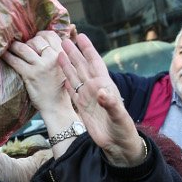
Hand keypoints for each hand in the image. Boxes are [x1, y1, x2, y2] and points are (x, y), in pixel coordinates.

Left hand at [2, 31, 70, 117]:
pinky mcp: (30, 75)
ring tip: (9, 45)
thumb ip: (58, 54)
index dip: (40, 35)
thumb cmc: (59, 87)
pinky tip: (3, 55)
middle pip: (36, 40)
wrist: (57, 106)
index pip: (50, 35)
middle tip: (22, 47)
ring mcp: (41, 66)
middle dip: (28, 42)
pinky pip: (16, 61)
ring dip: (14, 46)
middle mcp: (53, 58)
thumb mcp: (65, 68)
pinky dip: (8, 56)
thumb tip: (46, 40)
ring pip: (24, 48)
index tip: (34, 40)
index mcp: (62, 55)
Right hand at [58, 34, 144, 165]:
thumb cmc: (123, 128)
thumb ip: (110, 103)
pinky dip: (67, 84)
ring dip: (68, 66)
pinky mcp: (82, 108)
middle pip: (82, 67)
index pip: (95, 63)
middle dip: (74, 54)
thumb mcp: (119, 115)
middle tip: (63, 41)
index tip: (80, 36)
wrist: (117, 144)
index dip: (88, 49)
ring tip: (58, 54)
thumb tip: (101, 91)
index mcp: (106, 86)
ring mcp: (88, 98)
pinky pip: (73, 93)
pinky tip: (61, 77)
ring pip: (75, 78)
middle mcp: (96, 89)